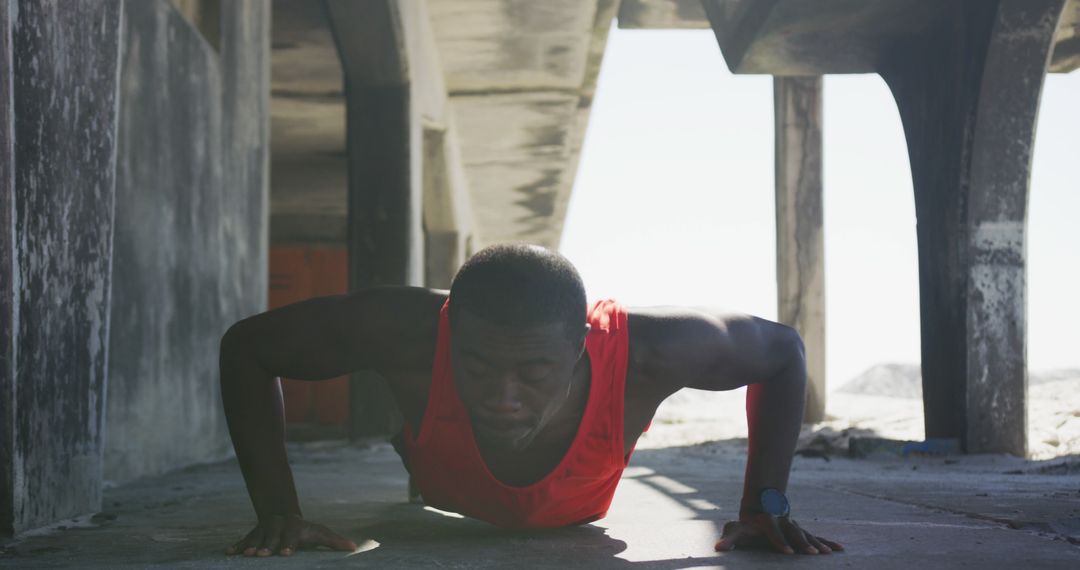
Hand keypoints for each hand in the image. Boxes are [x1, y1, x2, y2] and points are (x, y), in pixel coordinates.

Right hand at [225, 514, 357, 556]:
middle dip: (267, 545)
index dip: (290, 544)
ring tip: (246, 554)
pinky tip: (228, 552)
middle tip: (262, 555)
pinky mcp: (253, 534)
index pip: (293, 535)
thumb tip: (354, 548)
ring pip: (257, 537)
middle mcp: (278, 526)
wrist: (283, 514)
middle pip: (273, 536)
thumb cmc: (305, 530)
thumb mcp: (320, 533)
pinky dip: (237, 545)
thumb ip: (334, 541)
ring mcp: (264, 529)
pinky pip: (244, 539)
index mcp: (295, 527)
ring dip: (251, 545)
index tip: (287, 553)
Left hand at [715, 512, 842, 554]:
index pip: (773, 531)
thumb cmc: (749, 523)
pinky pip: (816, 537)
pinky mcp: (802, 530)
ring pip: (807, 534)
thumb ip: (729, 540)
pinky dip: (827, 542)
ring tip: (826, 554)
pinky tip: (839, 549)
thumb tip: (718, 548)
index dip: (779, 541)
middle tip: (811, 554)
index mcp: (768, 522)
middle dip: (803, 543)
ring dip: (818, 544)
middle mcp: (783, 522)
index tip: (787, 552)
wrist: (763, 504)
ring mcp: (794, 525)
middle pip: (794, 533)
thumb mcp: (737, 530)